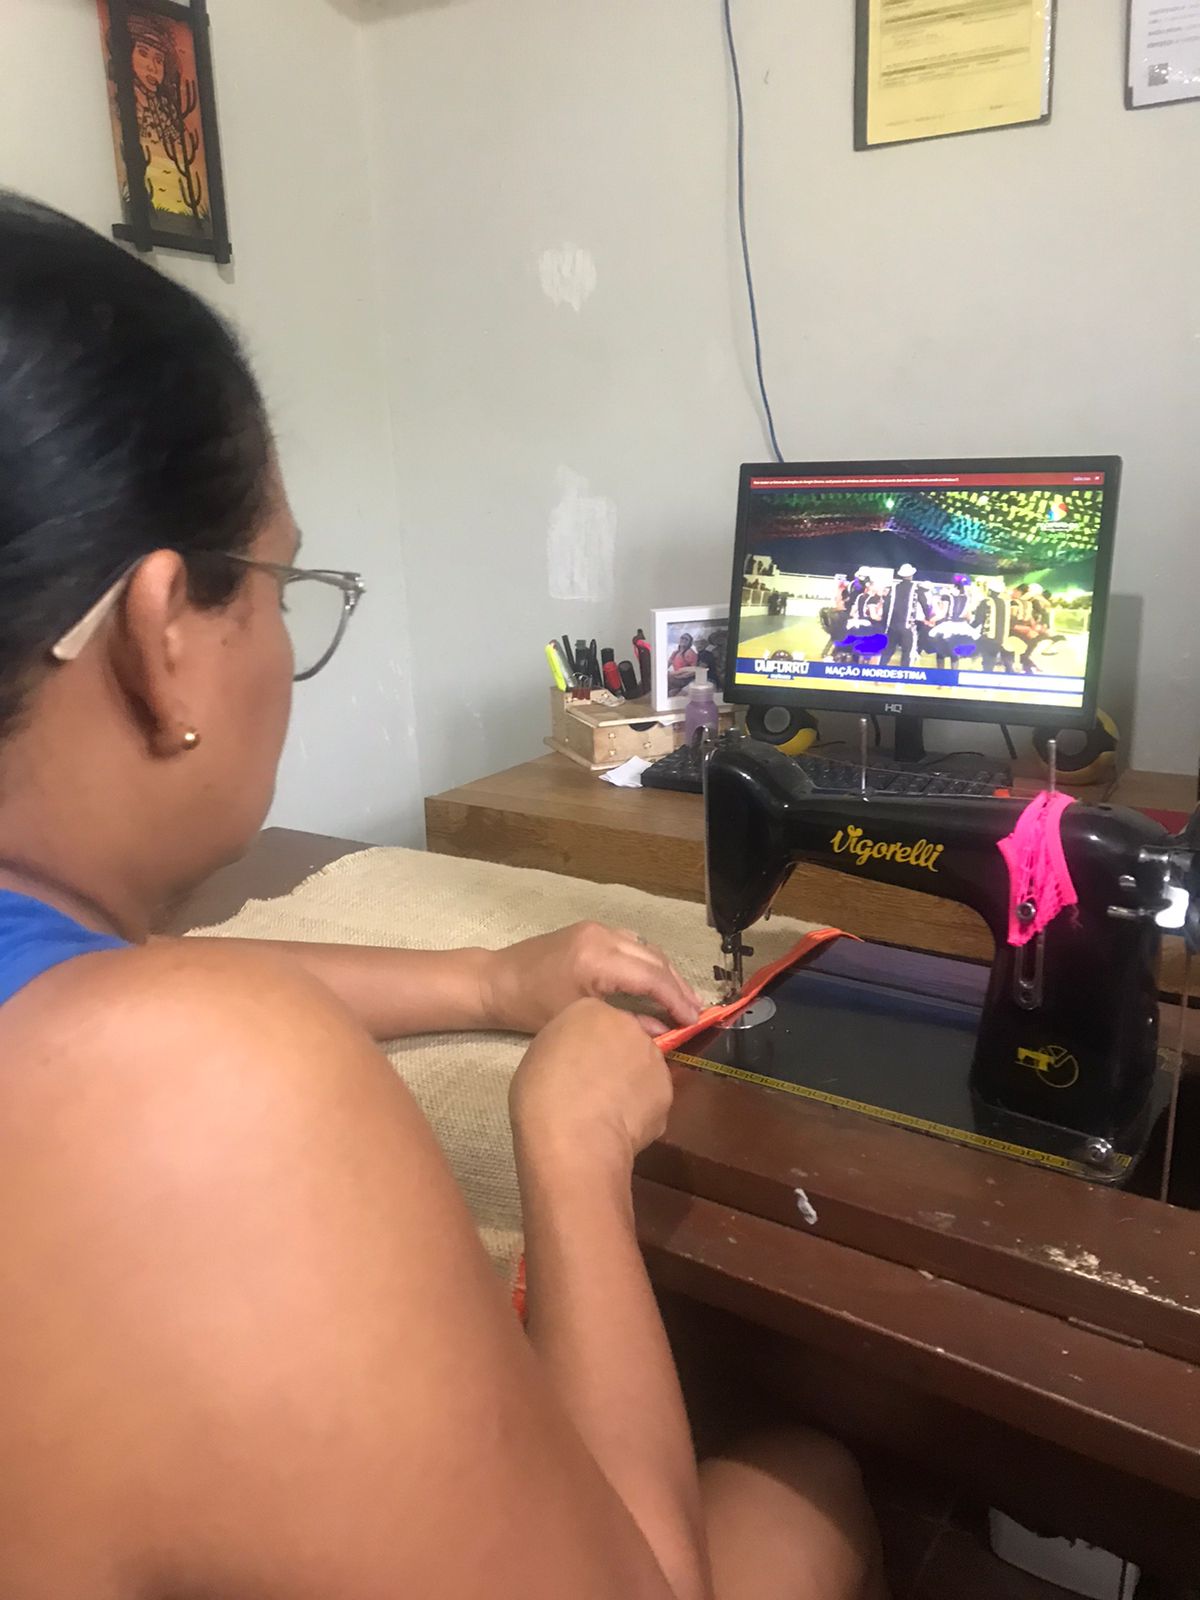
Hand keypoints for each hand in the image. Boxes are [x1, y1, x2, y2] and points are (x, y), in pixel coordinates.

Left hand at [482, 922, 701, 1037]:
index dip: (677, 999)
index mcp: (597, 960)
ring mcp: (596, 929)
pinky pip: (631, 943)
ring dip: (665, 972)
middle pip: (655, 959)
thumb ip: (627, 1022)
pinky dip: (647, 962)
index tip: (695, 1020)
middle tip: (695, 1011)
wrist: (496, 981)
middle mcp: (602, 937)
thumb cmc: (530, 1009)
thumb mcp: (580, 1020)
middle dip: (678, 986)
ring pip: (646, 948)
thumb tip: (665, 1033)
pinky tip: (654, 981)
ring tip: (681, 999)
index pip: (652, 977)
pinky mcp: (591, 930)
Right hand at [511, 999, 673, 1172]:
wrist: (573, 1137)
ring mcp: (652, 1057)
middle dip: (616, 1059)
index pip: (596, 1019)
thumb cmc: (542, 1094)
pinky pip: (652, 1097)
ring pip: (643, 1067)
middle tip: (595, 1087)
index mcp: (589, 1010)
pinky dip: (641, 1110)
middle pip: (625, 1038)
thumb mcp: (539, 1055)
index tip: (579, 1066)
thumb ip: (566, 1047)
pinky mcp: (667, 1090)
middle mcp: (628, 1025)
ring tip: (609, 1112)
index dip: (588, 1045)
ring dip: (632, 1083)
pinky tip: (622, 1127)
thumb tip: (578, 1060)